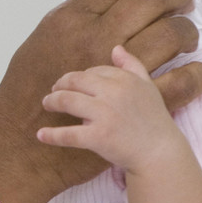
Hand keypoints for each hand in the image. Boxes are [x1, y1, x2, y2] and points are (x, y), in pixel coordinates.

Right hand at [0, 0, 201, 202]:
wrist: (17, 143)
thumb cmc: (22, 93)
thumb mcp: (40, 41)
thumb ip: (74, 20)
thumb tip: (107, 4)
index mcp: (71, 20)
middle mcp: (95, 38)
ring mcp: (116, 71)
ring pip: (171, 34)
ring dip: (187, 31)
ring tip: (186, 35)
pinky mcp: (134, 106)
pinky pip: (183, 82)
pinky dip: (197, 74)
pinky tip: (197, 71)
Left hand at [36, 46, 185, 172]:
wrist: (160, 154)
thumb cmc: (154, 120)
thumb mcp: (148, 87)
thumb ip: (132, 65)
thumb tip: (116, 48)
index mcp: (124, 79)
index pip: (91, 71)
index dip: (80, 78)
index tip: (73, 83)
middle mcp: (113, 93)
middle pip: (74, 81)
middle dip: (60, 85)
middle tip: (53, 91)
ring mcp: (105, 115)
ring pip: (66, 101)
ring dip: (52, 101)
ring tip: (46, 104)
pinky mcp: (99, 137)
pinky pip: (69, 134)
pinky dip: (52, 135)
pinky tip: (41, 135)